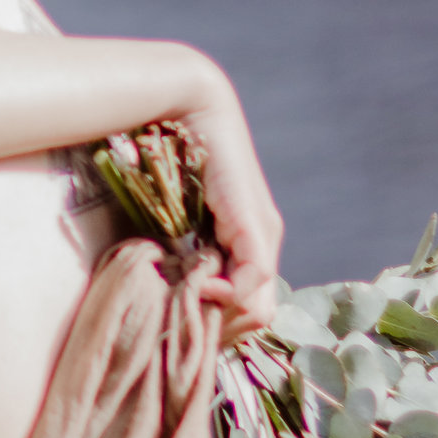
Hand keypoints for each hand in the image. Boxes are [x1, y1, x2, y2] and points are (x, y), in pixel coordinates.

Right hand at [173, 65, 281, 341]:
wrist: (193, 109)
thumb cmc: (173, 156)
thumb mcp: (175, 219)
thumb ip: (181, 253)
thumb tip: (173, 295)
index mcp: (248, 244)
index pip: (248, 309)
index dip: (218, 324)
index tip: (185, 322)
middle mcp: (265, 244)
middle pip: (258, 316)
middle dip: (222, 328)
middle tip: (187, 320)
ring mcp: (265, 236)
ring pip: (260, 307)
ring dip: (223, 315)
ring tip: (189, 302)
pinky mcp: (256, 225)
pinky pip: (254, 279)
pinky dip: (229, 293)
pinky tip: (202, 287)